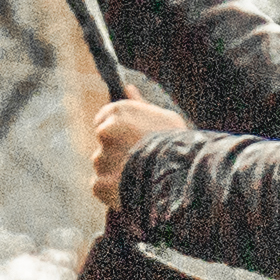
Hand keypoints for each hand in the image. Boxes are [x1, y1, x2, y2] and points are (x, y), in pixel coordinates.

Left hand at [85, 95, 175, 211]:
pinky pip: (102, 188)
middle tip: (141, 163)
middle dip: (118, 154)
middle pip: (105, 145)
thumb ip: (141, 104)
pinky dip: (113, 192)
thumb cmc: (178, 144)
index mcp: (118, 112)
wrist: (179, 175)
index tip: (132, 143)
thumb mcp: (165, 118)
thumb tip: (128, 88)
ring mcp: (101, 159)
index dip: (119, 134)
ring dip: (117, 173)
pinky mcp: (100, 183)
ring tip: (141, 178)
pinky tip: (133, 190)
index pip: (103, 121)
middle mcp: (104, 132)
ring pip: (104, 167)